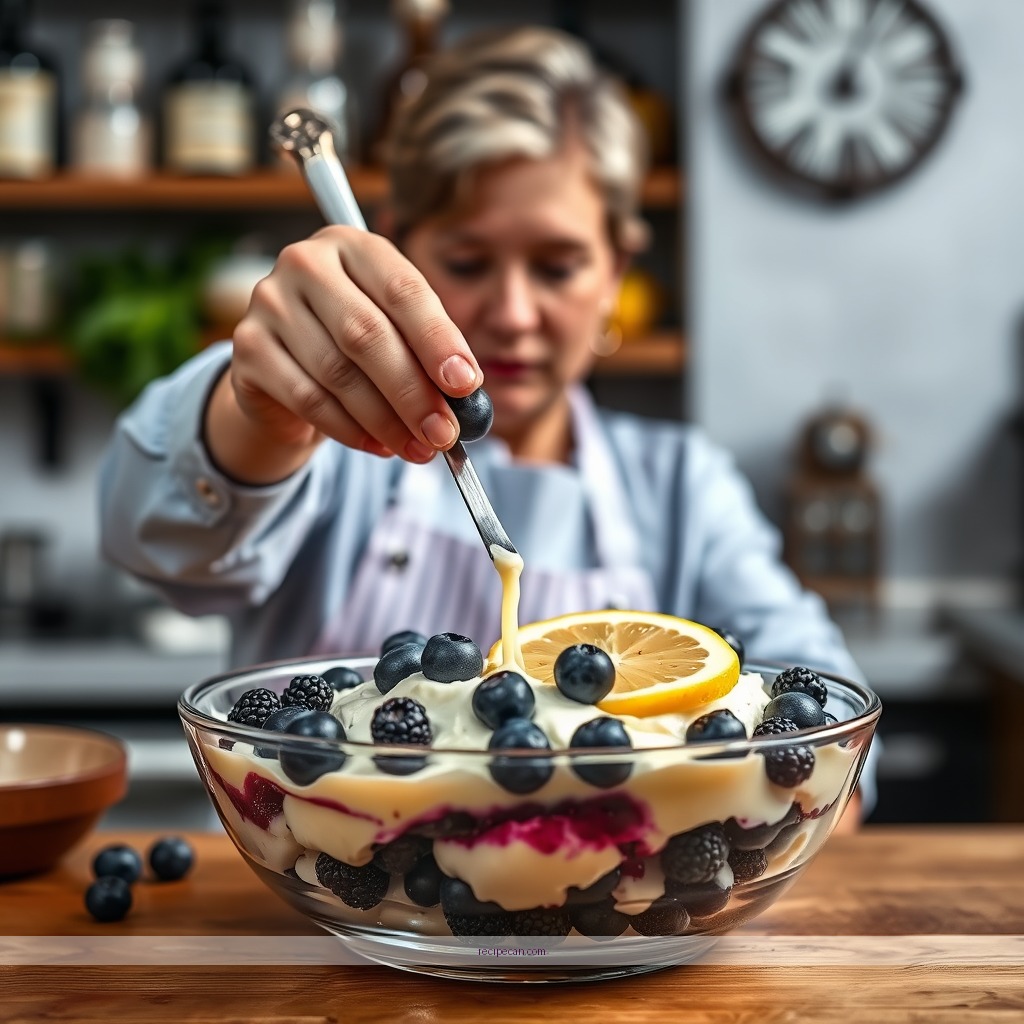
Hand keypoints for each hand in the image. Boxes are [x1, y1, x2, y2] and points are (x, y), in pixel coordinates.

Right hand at [226, 225, 481, 462]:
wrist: (288, 366)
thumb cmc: (357, 344)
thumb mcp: (397, 332)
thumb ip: (428, 354)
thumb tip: (465, 397)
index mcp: (353, 245)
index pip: (402, 290)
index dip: (438, 340)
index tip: (466, 385)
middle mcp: (305, 263)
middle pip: (366, 334)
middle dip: (413, 393)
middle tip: (444, 433)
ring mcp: (269, 304)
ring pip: (337, 373)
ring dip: (386, 421)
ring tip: (419, 448)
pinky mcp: (247, 350)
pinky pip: (308, 399)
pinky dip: (350, 430)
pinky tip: (380, 445)